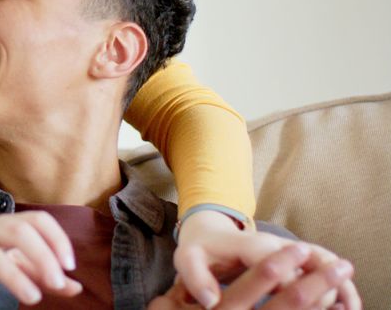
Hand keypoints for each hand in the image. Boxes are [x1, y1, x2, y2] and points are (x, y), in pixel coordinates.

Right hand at [0, 206, 81, 309]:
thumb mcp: (2, 259)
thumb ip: (36, 272)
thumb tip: (75, 287)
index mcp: (0, 226)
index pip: (36, 220)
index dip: (56, 239)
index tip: (68, 266)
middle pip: (16, 230)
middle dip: (41, 255)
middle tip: (55, 283)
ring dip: (12, 274)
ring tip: (32, 298)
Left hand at [173, 211, 360, 308]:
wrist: (209, 230)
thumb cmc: (199, 249)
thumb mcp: (187, 260)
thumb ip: (196, 277)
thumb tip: (210, 302)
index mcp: (247, 245)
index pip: (274, 265)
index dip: (287, 286)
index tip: (298, 304)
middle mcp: (272, 242)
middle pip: (306, 260)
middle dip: (319, 284)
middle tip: (329, 307)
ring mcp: (285, 246)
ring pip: (321, 258)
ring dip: (335, 280)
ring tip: (346, 306)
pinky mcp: (294, 253)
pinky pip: (323, 262)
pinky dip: (336, 278)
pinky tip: (344, 303)